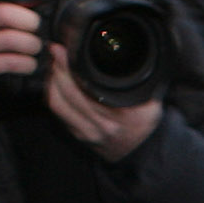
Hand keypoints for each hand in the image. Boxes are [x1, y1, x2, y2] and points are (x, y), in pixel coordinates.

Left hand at [47, 48, 161, 161]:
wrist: (138, 152)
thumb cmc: (143, 124)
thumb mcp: (151, 103)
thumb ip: (143, 83)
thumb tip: (138, 56)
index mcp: (120, 115)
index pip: (86, 88)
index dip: (70, 68)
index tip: (64, 50)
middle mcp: (100, 125)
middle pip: (68, 95)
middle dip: (58, 69)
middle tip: (56, 51)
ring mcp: (86, 131)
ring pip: (58, 104)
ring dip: (52, 81)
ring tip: (54, 64)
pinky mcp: (76, 134)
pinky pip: (57, 112)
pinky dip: (52, 93)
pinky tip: (54, 81)